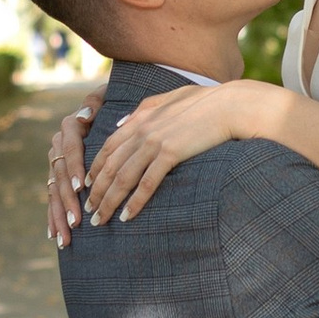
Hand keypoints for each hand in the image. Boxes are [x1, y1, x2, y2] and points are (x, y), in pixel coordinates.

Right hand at [44, 103, 96, 248]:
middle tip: (77, 222)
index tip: (82, 188)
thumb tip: (84, 116)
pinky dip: (53, 218)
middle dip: (67, 201)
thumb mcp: (105, 95)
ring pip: (54, 192)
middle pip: (60, 176)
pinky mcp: (57, 176)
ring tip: (66, 237)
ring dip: (60, 216)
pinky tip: (54, 236)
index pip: (71, 150)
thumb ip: (95, 101)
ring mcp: (55, 163)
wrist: (103, 108)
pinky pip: (53, 199)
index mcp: (69, 128)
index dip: (74, 168)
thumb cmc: (110, 103)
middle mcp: (58, 146)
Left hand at [80, 77, 282, 223]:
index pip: (109, 146)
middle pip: (111, 166)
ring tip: (101, 220)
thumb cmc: (207, 102)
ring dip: (109, 201)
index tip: (87, 184)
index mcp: (141, 117)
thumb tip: (123, 122)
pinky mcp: (170, 154)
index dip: (95, 168)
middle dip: (96, 191)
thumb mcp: (170, 98)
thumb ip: (144, 108)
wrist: (231, 105)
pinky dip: (134, 202)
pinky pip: (147, 184)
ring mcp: (154, 142)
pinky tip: (127, 217)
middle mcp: (142, 130)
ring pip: (123, 178)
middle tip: (89, 210)